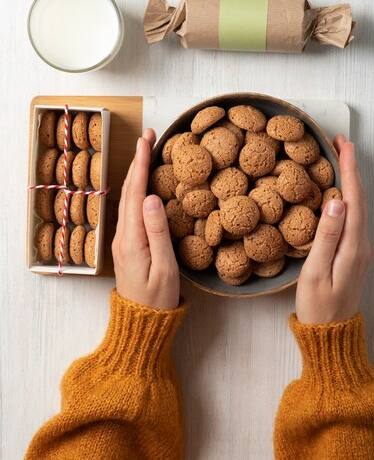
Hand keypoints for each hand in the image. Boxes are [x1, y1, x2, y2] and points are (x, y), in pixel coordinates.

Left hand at [111, 128, 179, 309]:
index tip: (146, 140)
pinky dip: (138, 189)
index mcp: (131, 238)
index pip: (136, 192)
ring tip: (147, 152)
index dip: (141, 164)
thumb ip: (158, 232)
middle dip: (138, 161)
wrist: (141, 323)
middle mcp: (123, 236)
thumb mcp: (165, 267)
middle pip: (129, 190)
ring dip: (137, 173)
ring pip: (130, 198)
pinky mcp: (128, 245)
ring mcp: (123, 240)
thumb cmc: (157, 299)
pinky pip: (132, 209)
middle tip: (149, 136)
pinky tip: (145, 184)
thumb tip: (152, 197)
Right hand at [295, 135, 371, 323]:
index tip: (344, 145)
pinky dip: (348, 197)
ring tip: (339, 160)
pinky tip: (338, 192)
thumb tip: (336, 202)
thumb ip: (326, 236)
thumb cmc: (318, 306)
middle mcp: (361, 244)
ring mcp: (359, 249)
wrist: (331, 333)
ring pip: (358, 207)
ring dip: (350, 181)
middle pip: (359, 199)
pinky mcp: (353, 254)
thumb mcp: (315, 272)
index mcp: (353, 246)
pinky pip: (354, 217)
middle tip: (339, 144)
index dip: (349, 170)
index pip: (353, 199)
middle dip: (351, 168)